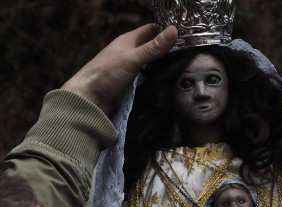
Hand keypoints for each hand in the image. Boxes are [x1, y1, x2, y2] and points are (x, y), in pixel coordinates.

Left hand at [61, 24, 176, 117]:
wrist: (90, 101)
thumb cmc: (104, 75)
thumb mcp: (132, 58)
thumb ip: (153, 48)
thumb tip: (173, 31)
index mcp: (129, 42)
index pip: (152, 30)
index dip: (166, 30)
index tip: (185, 34)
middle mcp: (132, 54)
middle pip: (155, 49)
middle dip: (170, 51)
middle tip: (190, 53)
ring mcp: (134, 71)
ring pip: (155, 66)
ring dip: (166, 67)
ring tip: (186, 68)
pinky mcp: (135, 86)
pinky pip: (151, 80)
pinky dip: (160, 81)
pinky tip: (171, 83)